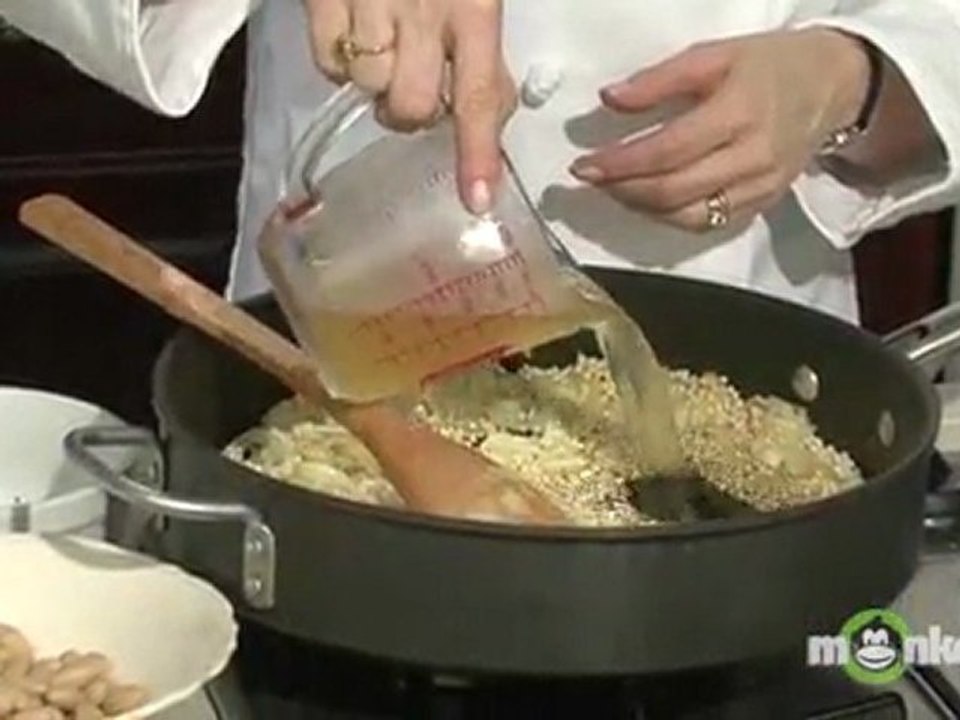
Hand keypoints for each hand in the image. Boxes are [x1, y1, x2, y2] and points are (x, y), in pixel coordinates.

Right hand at [303, 0, 516, 213]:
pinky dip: (338, 60)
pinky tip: (352, 29)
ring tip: (383, 45)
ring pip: (368, 88)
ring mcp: (365, 4)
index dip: (477, 153)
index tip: (477, 201)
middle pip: (411, 107)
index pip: (478, 94)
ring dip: (377, 82)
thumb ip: (482, 40)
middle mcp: (420, 11)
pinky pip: (326, 63)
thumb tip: (492, 104)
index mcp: (472, 4)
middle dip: (414, 112)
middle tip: (417, 86)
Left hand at [569, 29, 870, 230]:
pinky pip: (706, 224)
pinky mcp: (762, 206)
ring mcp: (760, 188)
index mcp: (739, 113)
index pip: (668, 151)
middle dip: (623, 189)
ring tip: (613, 189)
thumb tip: (609, 99)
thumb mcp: (714, 55)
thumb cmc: (766, 64)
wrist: (832, 87)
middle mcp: (752, 158)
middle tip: (589, 179)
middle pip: (674, 191)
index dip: (621, 163)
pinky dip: (668, 217)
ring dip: (641, 207)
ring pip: (688, 216)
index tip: (583, 165)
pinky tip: (646, 201)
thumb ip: (660, 79)